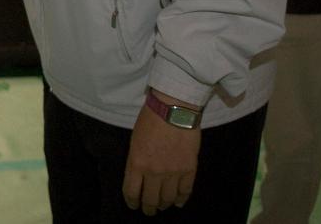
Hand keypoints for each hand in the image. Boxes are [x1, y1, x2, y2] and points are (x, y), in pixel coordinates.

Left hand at [122, 94, 200, 214]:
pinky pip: (185, 191)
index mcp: (136, 163)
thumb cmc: (150, 119)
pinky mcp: (189, 170)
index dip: (132, 202)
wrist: (174, 109)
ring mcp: (173, 172)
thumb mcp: (135, 140)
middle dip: (148, 208)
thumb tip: (140, 176)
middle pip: (150, 199)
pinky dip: (180, 199)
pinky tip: (177, 202)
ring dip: (163, 205)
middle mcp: (154, 172)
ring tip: (162, 206)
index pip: (131, 192)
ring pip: (167, 199)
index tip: (133, 205)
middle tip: (148, 210)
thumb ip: (136, 161)